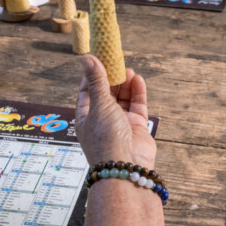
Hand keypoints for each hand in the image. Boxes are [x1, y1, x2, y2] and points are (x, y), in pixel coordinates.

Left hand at [75, 55, 156, 169]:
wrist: (124, 167)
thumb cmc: (105, 139)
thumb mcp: (99, 105)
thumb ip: (97, 81)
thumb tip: (87, 58)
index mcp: (86, 116)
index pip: (88, 90)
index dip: (93, 74)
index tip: (99, 57)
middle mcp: (102, 119)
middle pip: (107, 92)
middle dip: (112, 77)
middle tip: (117, 60)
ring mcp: (120, 123)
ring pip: (123, 98)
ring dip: (126, 83)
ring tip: (129, 69)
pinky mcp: (137, 127)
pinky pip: (137, 105)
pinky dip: (138, 92)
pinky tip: (138, 79)